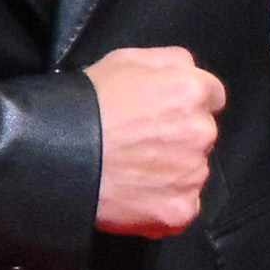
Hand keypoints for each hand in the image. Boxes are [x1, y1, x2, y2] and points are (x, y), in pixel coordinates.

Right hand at [85, 45, 221, 237]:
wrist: (58, 156)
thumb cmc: (87, 104)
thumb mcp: (125, 59)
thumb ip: (169, 61)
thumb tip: (190, 72)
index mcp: (191, 91)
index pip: (211, 97)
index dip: (184, 105)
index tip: (162, 114)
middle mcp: (202, 132)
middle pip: (201, 135)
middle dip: (179, 138)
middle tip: (139, 143)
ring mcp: (193, 175)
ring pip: (192, 172)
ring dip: (172, 172)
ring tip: (132, 170)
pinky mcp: (180, 210)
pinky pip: (181, 206)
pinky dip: (162, 203)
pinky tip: (135, 194)